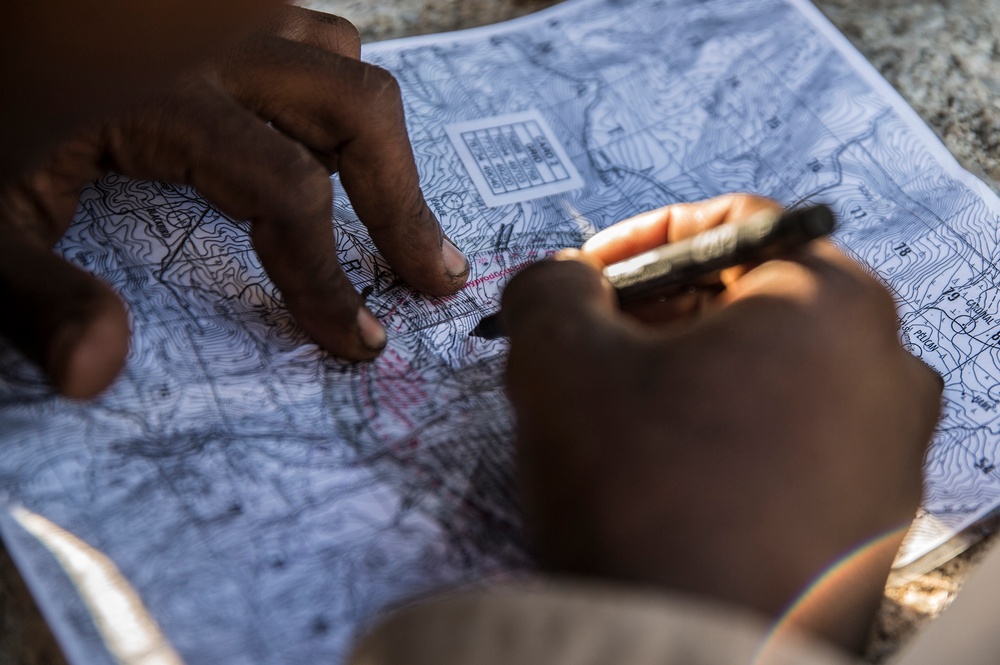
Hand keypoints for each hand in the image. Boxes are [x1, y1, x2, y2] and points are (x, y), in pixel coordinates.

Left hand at [0, 7, 468, 397]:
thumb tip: (98, 376)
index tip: (356, 339)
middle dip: (402, 202)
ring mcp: (218, 13)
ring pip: (342, 63)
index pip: (289, 193)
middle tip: (430, 276)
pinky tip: (324, 143)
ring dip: (377, 145)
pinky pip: (309, 37)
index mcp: (163, 95)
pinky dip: (336, 95)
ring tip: (392, 214)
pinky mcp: (211, 7)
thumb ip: (34, 297)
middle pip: (355, 111)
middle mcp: (211, 41)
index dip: (329, 276)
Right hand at [502, 194, 941, 651]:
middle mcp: (887, 368)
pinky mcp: (871, 521)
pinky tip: (662, 478)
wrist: (691, 661)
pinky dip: (721, 440)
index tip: (584, 279)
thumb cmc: (642, 494)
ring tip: (614, 418)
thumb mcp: (560, 359)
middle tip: (589, 347)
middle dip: (656, 317)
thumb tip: (559, 282)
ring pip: (768, 378)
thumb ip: (550, 287)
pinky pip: (787, 446)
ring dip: (685, 380)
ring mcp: (888, 453)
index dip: (638, 241)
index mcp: (833, 301)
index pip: (730, 226)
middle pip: (753, 302)